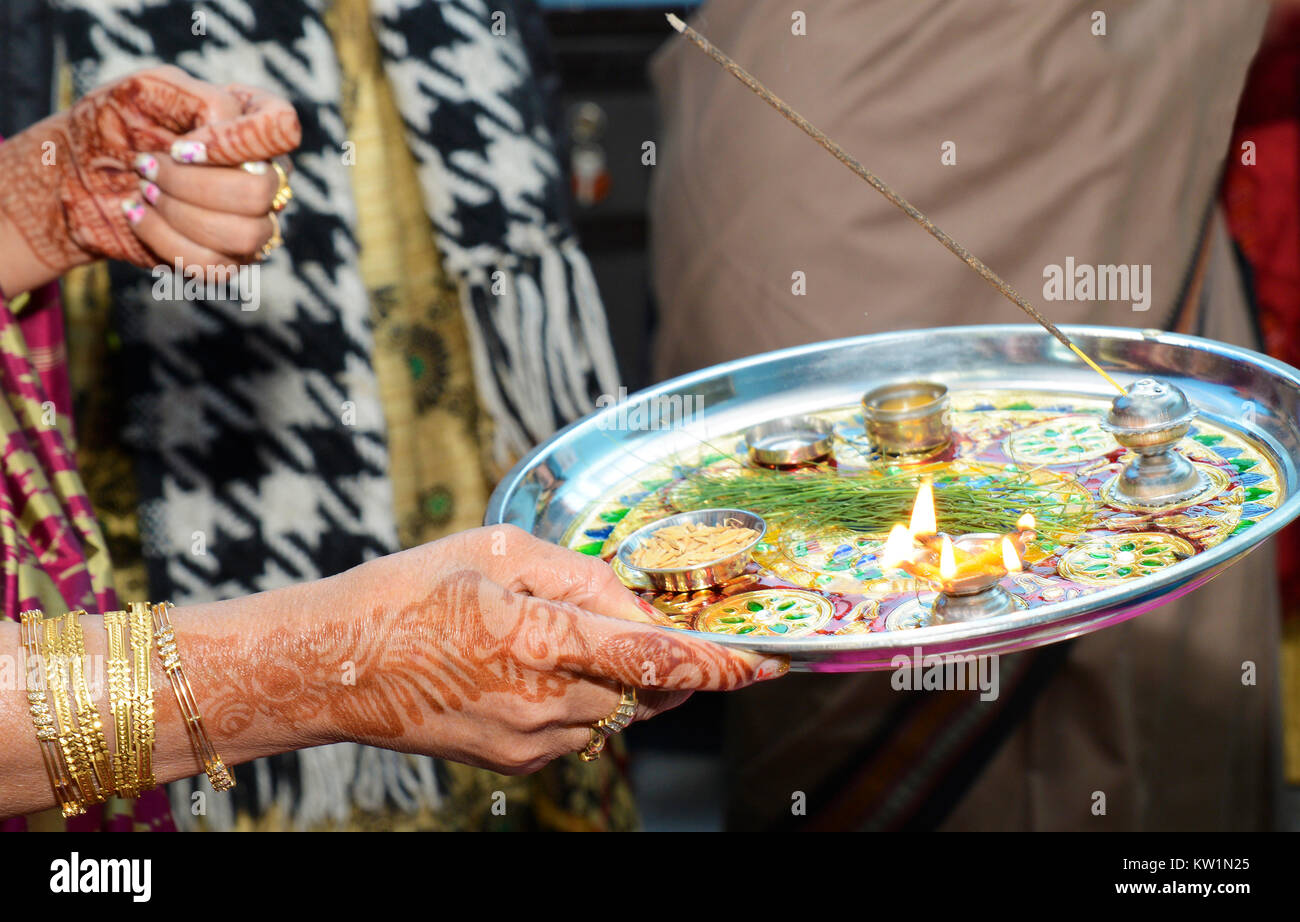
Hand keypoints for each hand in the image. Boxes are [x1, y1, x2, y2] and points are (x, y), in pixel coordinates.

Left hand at [0, 65, 299, 295]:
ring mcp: (252, 220)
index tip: (181, 146)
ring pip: (246, 236)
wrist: (76, 172)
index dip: (235, 141)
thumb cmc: (115, 123)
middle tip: (147, 168)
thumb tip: (234, 141)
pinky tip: (138, 216)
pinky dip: (166, 242)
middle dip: (192, 184)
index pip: (282, 128)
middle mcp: (265, 172)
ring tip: (144, 192)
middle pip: (263, 192)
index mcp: (254, 122)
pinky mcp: (226, 258)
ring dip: (180, 215)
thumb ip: (204, 99)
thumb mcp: (150, 89)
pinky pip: (218, 266)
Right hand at [191, 526, 787, 775]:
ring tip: (580, 638)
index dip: (717, 664)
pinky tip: (545, 666)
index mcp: (536, 638)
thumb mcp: (492, 553)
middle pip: (648, 690)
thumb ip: (577, 574)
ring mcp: (531, 741)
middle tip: (663, 630)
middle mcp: (543, 701)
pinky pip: (583, 730)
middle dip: (670, 663)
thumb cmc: (407, 595)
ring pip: (619, 713)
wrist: (334, 667)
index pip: (654, 658)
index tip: (763, 663)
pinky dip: (589, 698)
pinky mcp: (518, 760)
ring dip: (626, 679)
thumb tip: (634, 601)